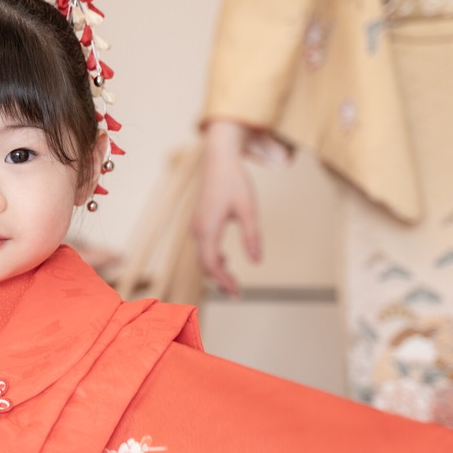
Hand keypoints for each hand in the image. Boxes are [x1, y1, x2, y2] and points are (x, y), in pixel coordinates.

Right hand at [192, 120, 261, 296]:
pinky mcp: (198, 221)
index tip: (237, 293)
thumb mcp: (248, 209)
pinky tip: (225, 260)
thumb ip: (252, 236)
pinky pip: (201, 247)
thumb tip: (257, 261)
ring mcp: (195, 225)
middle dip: (219, 280)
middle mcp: (197, 230)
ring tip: (232, 281)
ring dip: (215, 270)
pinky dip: (212, 258)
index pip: (212, 264)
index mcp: (208, 228)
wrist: (217, 159)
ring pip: (201, 257)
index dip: (223, 281)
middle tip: (236, 293)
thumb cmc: (234, 181)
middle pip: (204, 265)